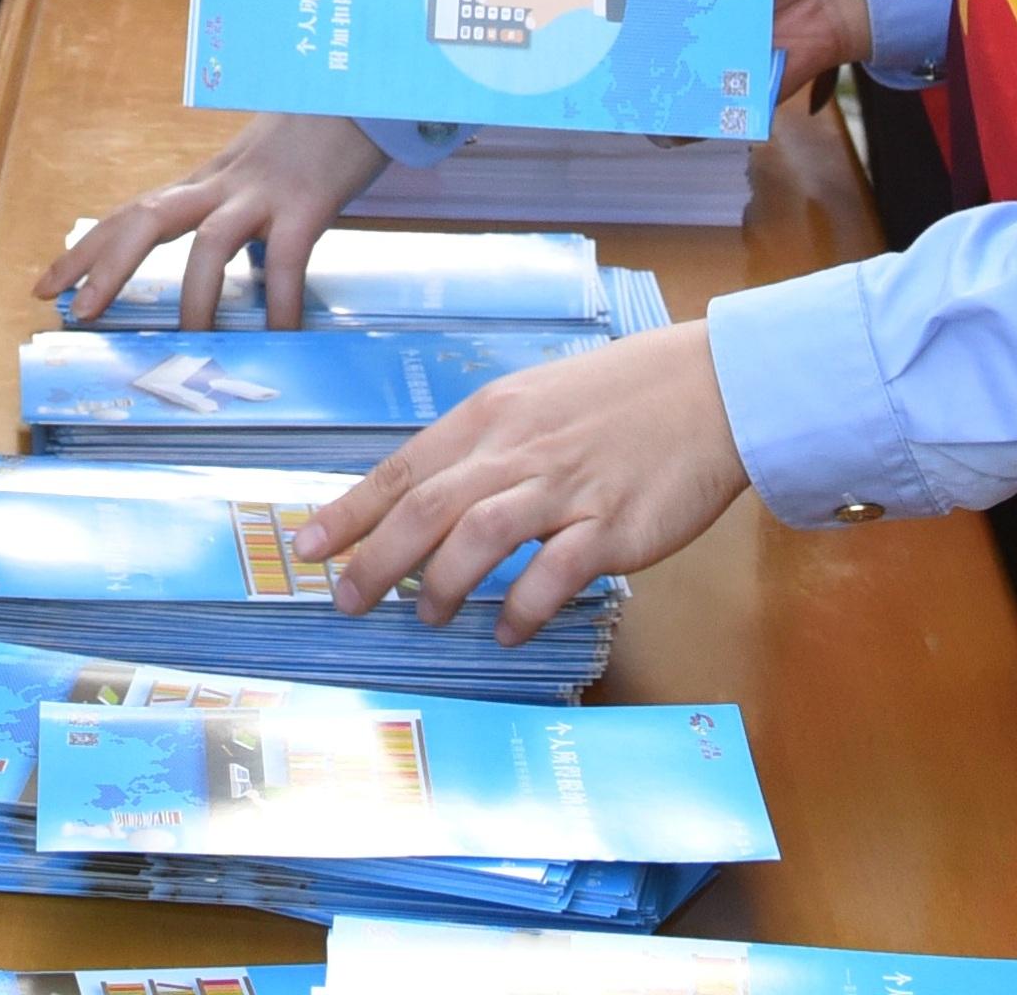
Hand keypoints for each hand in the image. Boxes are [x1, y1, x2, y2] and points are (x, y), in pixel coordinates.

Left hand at [35, 113, 386, 325]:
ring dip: (194, 298)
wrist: (361, 89)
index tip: (46, 285)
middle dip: (107, 265)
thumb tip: (232, 275)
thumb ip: (236, 217)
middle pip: (146, 220)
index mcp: (205, 183)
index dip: (85, 250)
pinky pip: (286, 263)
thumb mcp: (257, 176)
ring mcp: (262, 195)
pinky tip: (280, 338)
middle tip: (79, 311)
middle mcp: (222, 185)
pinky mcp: (308, 206)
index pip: (129, 213)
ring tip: (189, 346)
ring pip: (207, 244)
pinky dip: (280, 304)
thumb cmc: (312, 136)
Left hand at [293, 326, 752, 635]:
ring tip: (429, 617)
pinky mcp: (612, 525)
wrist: (710, 387)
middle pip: (426, 508)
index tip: (307, 547)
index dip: (350, 512)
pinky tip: (508, 630)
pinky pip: (554, 574)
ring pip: (479, 536)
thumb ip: (485, 448)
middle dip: (377, 560)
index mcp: (492, 418)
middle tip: (348, 600)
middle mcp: (517, 450)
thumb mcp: (535, 403)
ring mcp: (564, 488)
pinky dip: (522, 607)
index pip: (403, 469)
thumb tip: (430, 498)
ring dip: (443, 584)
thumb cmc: (620, 398)